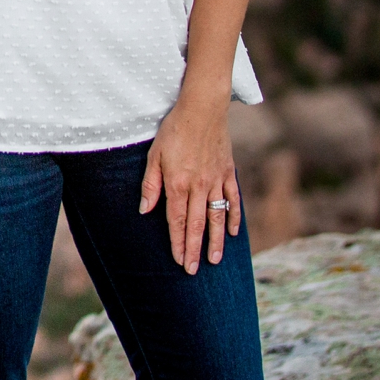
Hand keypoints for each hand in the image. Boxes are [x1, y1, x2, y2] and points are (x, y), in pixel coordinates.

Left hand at [141, 96, 239, 273]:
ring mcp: (216, 180)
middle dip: (194, 249)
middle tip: (194, 271)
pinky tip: (232, 233)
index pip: (177, 221)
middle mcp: (199, 186)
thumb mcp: (154, 154)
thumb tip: (145, 211)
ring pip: (217, 217)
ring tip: (214, 260)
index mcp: (178, 183)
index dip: (178, 242)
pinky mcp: (229, 172)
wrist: (202, 108)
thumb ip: (151, 184)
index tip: (179, 261)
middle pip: (197, 224)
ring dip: (215, 240)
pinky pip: (234, 199)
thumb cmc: (174, 130)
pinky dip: (234, 217)